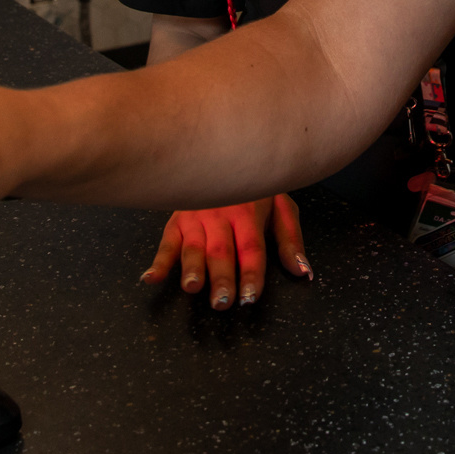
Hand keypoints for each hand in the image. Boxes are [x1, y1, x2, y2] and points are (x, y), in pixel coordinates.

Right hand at [140, 193, 309, 307]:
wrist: (224, 151)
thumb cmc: (255, 186)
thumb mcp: (281, 206)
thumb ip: (290, 240)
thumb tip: (303, 272)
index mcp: (249, 212)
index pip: (251, 248)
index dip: (251, 273)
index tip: (250, 297)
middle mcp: (220, 214)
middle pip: (221, 251)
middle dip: (221, 278)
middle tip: (222, 302)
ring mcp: (196, 217)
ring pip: (193, 246)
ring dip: (191, 268)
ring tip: (191, 287)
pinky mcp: (176, 220)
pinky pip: (166, 242)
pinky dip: (158, 261)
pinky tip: (151, 278)